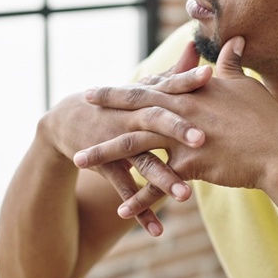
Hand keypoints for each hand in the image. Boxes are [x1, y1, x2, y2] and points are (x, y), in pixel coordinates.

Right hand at [40, 41, 211, 234]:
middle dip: (177, 131)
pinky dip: (141, 212)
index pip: (168, 87)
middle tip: (203, 138)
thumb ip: (171, 73)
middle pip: (155, 122)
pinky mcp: (106, 167)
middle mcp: (130, 119)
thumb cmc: (116, 104)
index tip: (211, 77)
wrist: (66, 121)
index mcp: (143, 99)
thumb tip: (194, 47)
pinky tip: (158, 231)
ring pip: (143, 162)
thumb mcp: (140, 88)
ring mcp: (117, 144)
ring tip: (187, 196)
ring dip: (163, 179)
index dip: (187, 82)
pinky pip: (125, 192)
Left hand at [74, 37, 277, 218]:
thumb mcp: (247, 87)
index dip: (130, 87)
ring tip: (79, 160)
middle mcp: (182, 111)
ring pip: (134, 144)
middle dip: (106, 106)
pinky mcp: (190, 165)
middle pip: (134, 107)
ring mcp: (183, 137)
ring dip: (104, 154)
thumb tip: (234, 41)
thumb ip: (233, 65)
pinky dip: (138, 198)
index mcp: (192, 92)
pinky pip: (156, 184)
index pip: (153, 86)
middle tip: (82, 106)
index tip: (111, 86)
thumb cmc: (268, 119)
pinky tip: (120, 211)